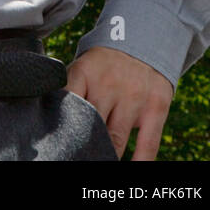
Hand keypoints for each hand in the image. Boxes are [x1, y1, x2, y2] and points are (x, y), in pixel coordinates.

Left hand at [64, 46, 173, 160]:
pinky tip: (130, 169)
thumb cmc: (104, 66)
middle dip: (84, 144)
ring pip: (116, 140)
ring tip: (100, 159)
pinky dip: (139, 161)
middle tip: (78, 155)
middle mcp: (108, 84)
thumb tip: (53, 121)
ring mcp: (134, 96)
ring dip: (107, 155)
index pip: (67, 101)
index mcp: (84, 72)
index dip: (61, 125)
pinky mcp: (156, 107)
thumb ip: (70, 92)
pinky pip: (148, 143)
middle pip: (91, 126)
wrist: (144, 40)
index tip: (59, 142)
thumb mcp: (84, 68)